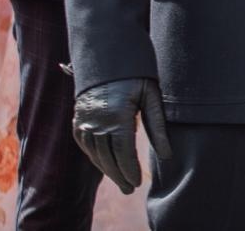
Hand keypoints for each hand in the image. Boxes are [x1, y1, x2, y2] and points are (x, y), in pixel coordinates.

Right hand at [72, 77, 172, 193]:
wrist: (107, 55)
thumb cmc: (136, 74)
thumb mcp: (152, 96)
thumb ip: (157, 126)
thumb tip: (167, 155)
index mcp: (117, 113)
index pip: (122, 150)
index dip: (129, 169)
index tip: (137, 183)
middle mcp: (96, 119)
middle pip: (107, 156)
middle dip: (119, 175)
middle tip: (130, 189)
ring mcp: (83, 119)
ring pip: (94, 153)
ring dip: (107, 169)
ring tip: (121, 181)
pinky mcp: (78, 118)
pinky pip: (85, 144)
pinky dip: (95, 157)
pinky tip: (106, 165)